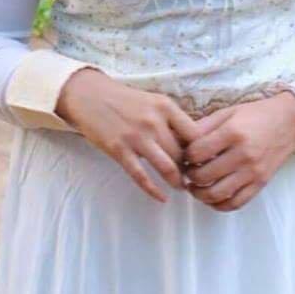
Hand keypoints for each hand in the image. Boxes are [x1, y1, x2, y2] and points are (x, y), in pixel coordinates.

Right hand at [56, 69, 199, 204]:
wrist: (90, 96)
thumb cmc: (126, 100)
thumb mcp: (153, 101)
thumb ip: (171, 119)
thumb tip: (194, 143)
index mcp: (165, 106)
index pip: (195, 133)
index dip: (202, 150)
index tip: (204, 159)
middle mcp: (154, 121)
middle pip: (182, 153)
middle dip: (189, 169)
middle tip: (193, 178)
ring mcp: (136, 137)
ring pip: (166, 167)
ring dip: (177, 181)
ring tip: (181, 188)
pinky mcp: (120, 150)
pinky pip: (141, 176)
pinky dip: (154, 190)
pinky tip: (162, 197)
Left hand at [182, 91, 294, 212]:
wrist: (289, 122)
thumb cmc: (256, 114)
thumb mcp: (228, 112)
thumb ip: (204, 126)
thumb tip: (181, 139)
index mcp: (232, 132)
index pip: (197, 152)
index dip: (185, 156)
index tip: (184, 155)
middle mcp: (243, 154)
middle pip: (204, 176)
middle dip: (189, 176)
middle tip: (186, 171)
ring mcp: (253, 172)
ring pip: (217, 194)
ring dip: (199, 194)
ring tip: (194, 187)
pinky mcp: (260, 184)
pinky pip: (236, 203)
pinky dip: (219, 205)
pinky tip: (211, 197)